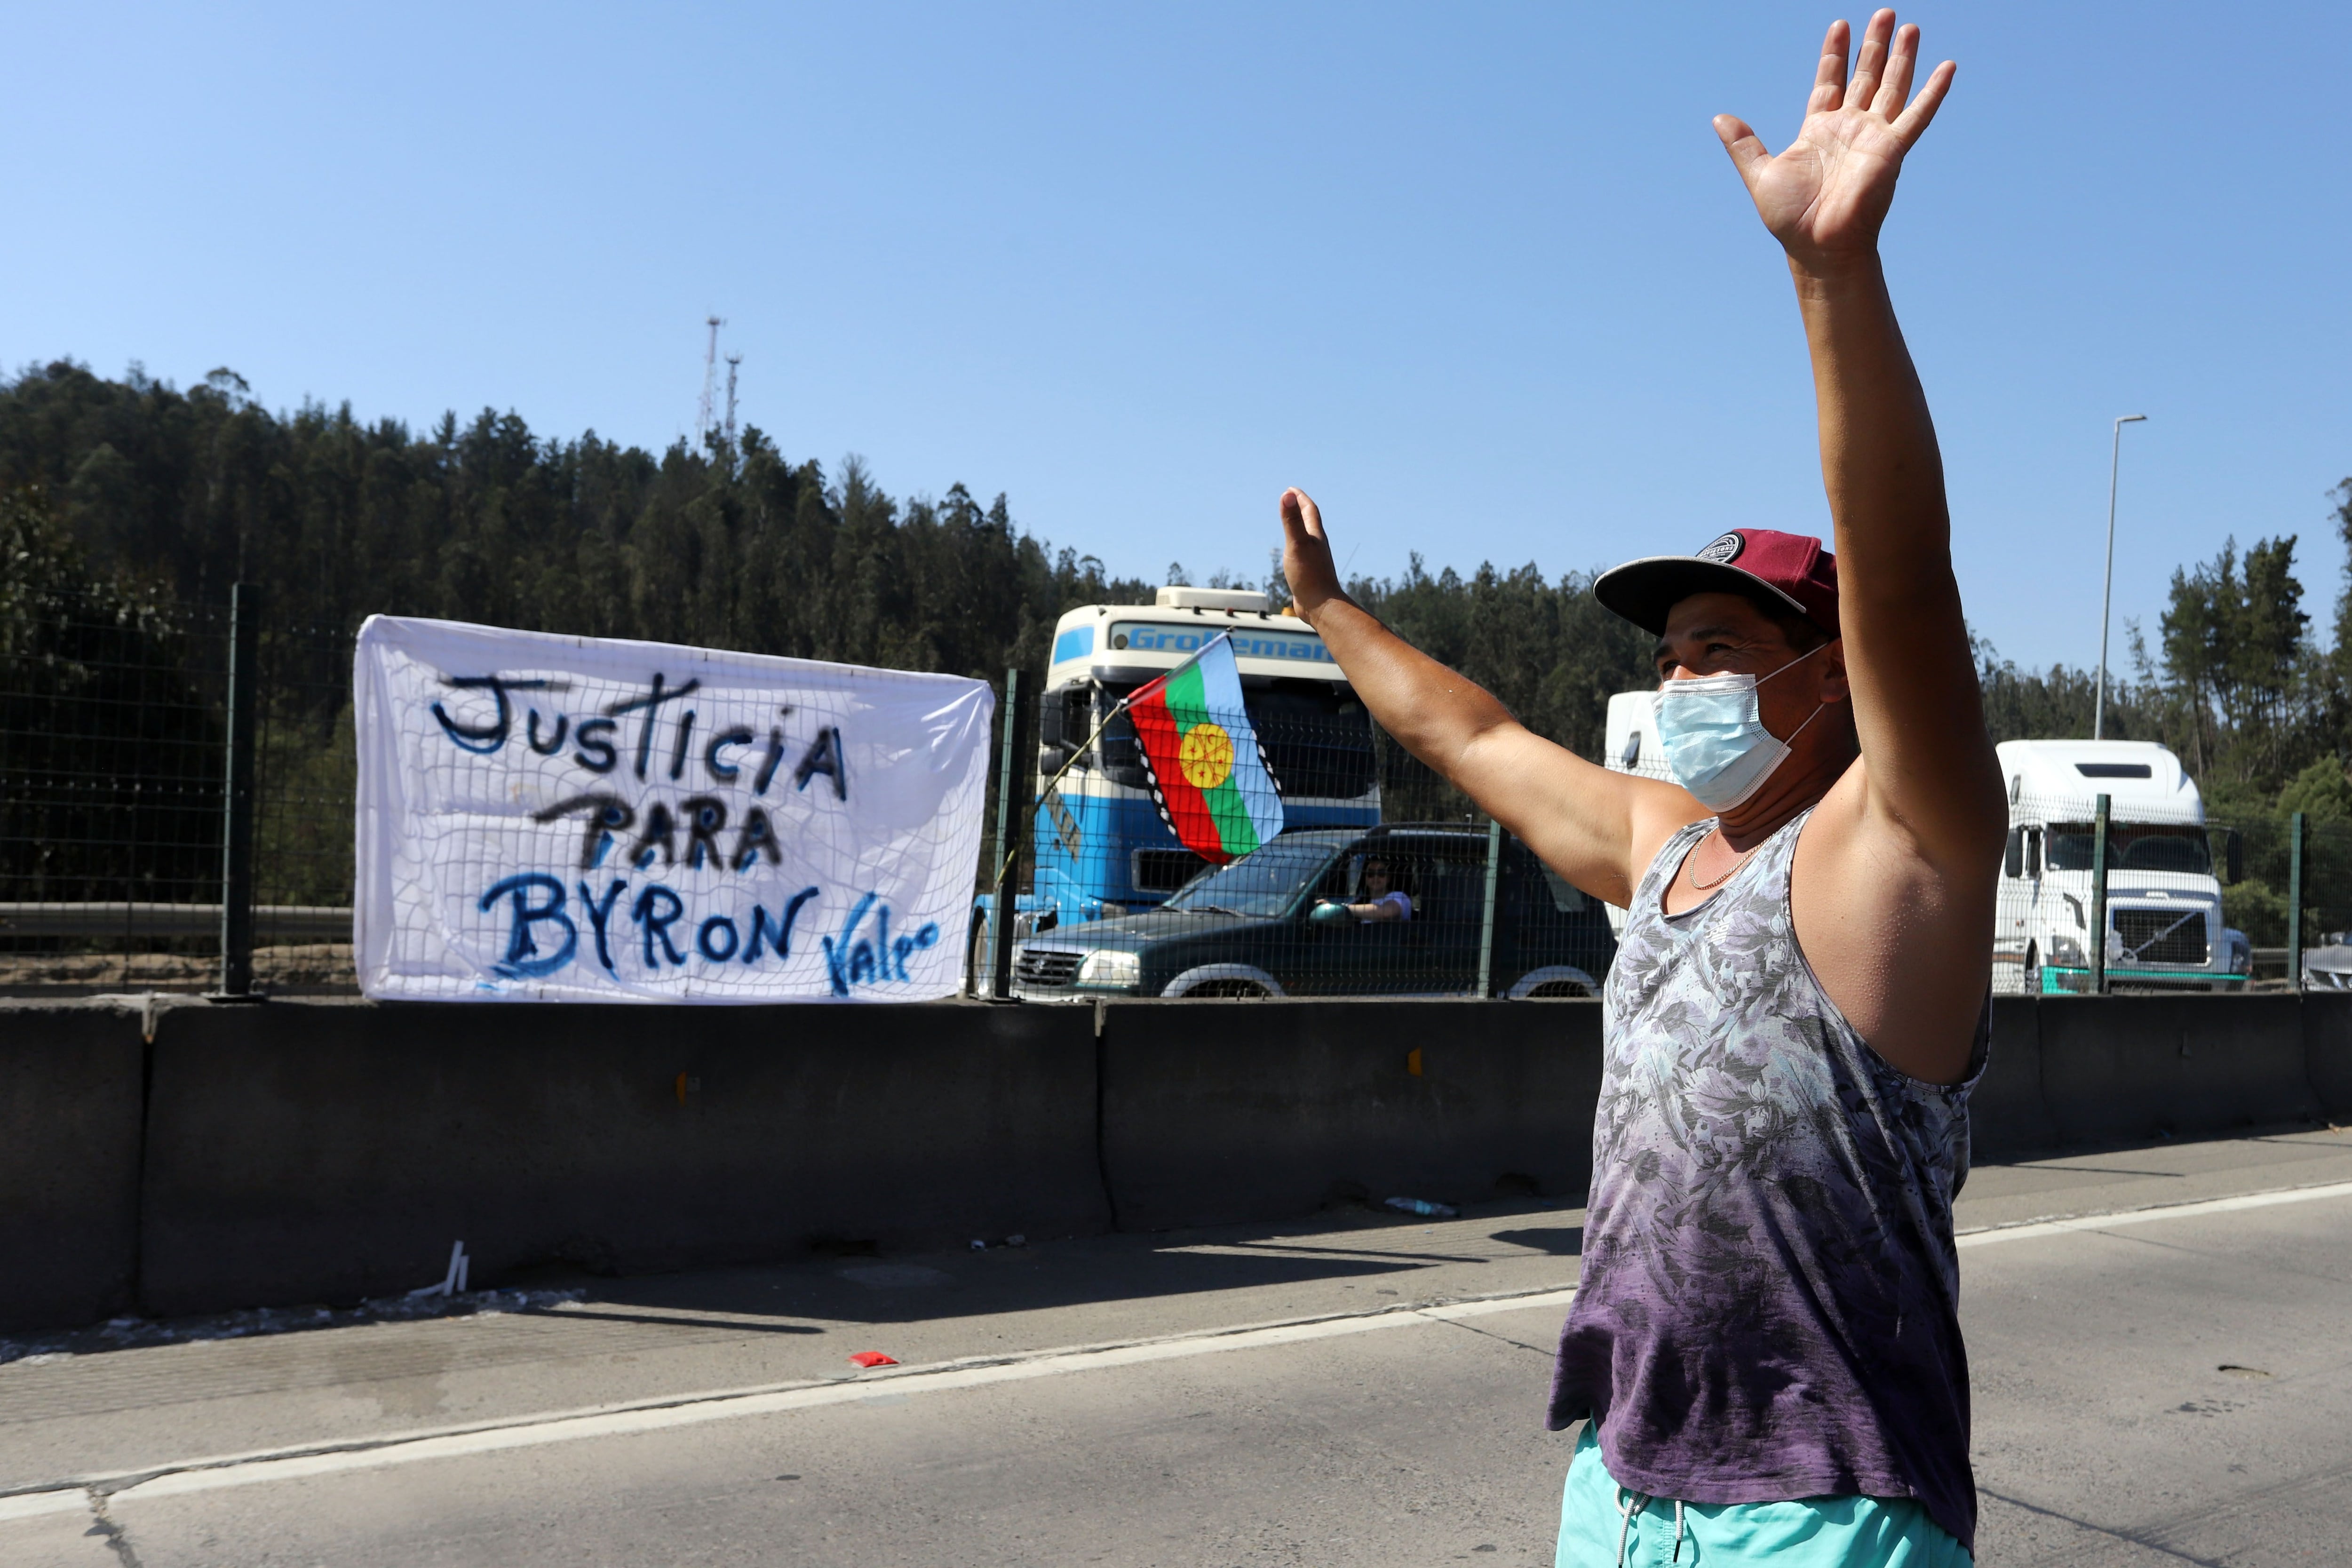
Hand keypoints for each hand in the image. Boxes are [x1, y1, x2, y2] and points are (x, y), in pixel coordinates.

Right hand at [1279, 488, 1346, 622]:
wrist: (1321, 606)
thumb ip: (1291, 520)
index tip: (1291, 489)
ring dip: (1300, 528)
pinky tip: (1293, 553)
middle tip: (1292, 500)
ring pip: (1307, 538)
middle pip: (1310, 522)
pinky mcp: (1310, 573)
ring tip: (1292, 525)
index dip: (1300, 498)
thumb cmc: (1309, 575)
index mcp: (1315, 536)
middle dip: (1301, 509)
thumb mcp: (1296, 544)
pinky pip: (1303, 553)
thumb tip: (1287, 494)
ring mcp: (1314, 560)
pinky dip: (1297, 546)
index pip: (1309, 510)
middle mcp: (1317, 546)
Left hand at [1714, 10, 1953, 273]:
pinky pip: (1918, 116)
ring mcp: (1873, 136)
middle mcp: (1849, 128)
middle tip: (1884, 12)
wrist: (1817, 247)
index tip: (1840, 24)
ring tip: (1909, 26)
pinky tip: (1948, 66)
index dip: (1835, 53)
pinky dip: (1933, 92)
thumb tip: (1719, 118)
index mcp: (1819, 130)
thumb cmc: (1791, 219)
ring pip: (1892, 86)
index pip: (1830, 80)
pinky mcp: (1893, 150)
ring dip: (1901, 57)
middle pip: (1865, 76)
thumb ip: (1744, 144)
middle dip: (1874, 44)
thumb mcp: (1759, 175)